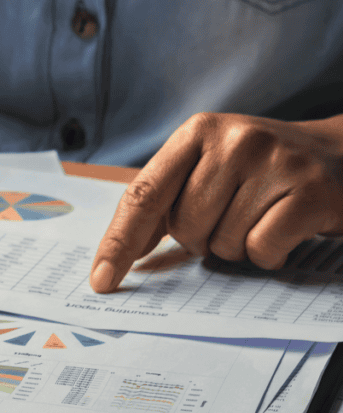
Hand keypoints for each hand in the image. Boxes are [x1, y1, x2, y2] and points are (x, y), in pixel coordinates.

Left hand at [90, 112, 342, 292]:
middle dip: (202, 239)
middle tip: (233, 216)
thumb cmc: (263, 170)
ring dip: (237, 246)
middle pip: (183, 228)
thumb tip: (121, 254)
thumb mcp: (212, 167)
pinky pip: (261, 250)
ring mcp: (276, 162)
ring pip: (222, 243)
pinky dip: (268, 254)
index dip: (118, 242)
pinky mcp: (311, 191)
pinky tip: (285, 230)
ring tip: (262, 217)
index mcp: (198, 132)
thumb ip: (167, 202)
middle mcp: (235, 140)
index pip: (143, 195)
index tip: (102, 280)